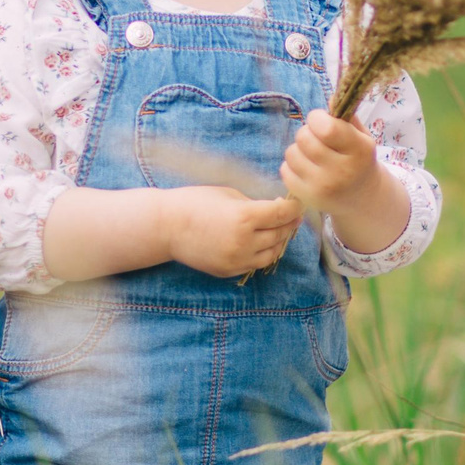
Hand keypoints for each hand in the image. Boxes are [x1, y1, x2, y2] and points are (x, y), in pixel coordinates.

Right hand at [159, 186, 303, 277]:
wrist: (166, 227)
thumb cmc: (195, 202)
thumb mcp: (228, 194)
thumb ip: (253, 204)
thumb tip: (275, 209)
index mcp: (245, 217)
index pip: (282, 214)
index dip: (293, 208)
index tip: (298, 204)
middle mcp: (245, 241)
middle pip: (280, 234)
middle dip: (288, 223)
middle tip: (291, 215)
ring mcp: (237, 259)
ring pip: (272, 252)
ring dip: (279, 240)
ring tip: (279, 230)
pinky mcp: (229, 271)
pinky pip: (255, 263)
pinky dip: (263, 253)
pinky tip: (261, 242)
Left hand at [279, 112, 384, 217]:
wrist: (362, 197)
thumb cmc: (358, 160)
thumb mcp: (361, 136)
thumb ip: (346, 116)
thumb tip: (331, 98)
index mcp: (360, 151)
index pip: (326, 128)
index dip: (317, 118)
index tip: (321, 121)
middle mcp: (343, 171)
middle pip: (304, 139)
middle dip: (307, 132)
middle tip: (317, 139)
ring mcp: (324, 187)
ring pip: (292, 153)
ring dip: (298, 149)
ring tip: (312, 155)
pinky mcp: (308, 198)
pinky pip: (285, 170)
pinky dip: (292, 166)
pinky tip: (307, 169)